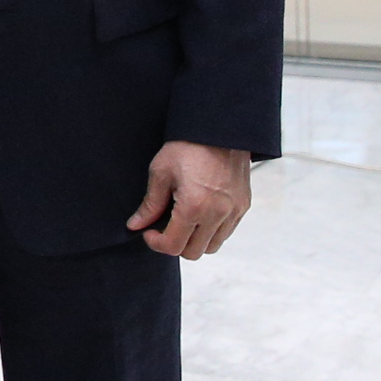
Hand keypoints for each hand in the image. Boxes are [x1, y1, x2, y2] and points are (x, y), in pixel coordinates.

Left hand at [128, 141, 253, 257]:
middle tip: (165, 226)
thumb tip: (136, 225)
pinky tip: (200, 214)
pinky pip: (226, 233)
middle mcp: (218, 214)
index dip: (156, 243)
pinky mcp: (243, 206)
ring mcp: (234, 212)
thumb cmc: (188, 146)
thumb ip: (150, 204)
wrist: (220, 128)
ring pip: (212, 246)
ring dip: (195, 240)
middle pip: (193, 252)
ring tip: (183, 220)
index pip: (173, 246)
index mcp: (194, 207)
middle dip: (175, 244)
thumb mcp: (161, 172)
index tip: (149, 231)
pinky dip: (212, 231)